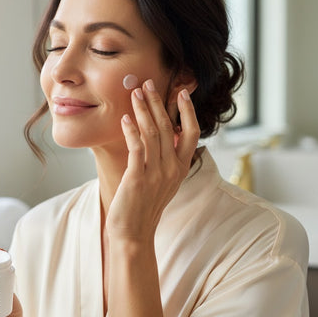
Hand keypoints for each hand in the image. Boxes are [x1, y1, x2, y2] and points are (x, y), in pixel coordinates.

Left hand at [106, 80, 199, 242]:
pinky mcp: (138, 179)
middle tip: (149, 83)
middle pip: (169, 127)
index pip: (192, 133)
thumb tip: (165, 134)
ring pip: (153, 133)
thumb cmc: (145, 205)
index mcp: (180, 168)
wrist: (134, 233)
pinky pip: (136, 148)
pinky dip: (131, 130)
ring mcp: (156, 174)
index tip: (182, 92)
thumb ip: (167, 159)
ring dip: (143, 111)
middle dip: (158, 102)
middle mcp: (172, 169)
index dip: (188, 111)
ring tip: (135, 93)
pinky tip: (125, 118)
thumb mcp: (163, 181)